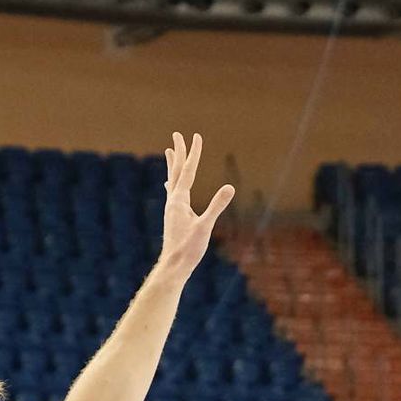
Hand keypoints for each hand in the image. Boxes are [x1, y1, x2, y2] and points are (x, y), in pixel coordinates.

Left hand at [159, 132, 233, 277]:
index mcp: (179, 200)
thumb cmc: (189, 248)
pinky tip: (170, 184)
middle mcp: (173, 201)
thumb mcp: (205, 226)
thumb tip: (230, 187)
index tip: (196, 136)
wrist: (174, 266)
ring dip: (173, 164)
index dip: (193, 153)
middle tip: (178, 134)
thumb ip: (217, 206)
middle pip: (177, 171)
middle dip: (179, 152)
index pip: (188, 171)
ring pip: (173, 180)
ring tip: (169, 152)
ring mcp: (172, 208)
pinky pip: (173, 192)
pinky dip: (173, 182)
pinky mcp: (173, 215)